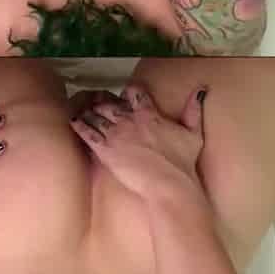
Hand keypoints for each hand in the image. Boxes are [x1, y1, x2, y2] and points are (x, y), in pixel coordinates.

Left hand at [70, 84, 208, 203]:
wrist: (168, 184)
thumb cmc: (182, 162)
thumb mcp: (193, 133)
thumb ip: (194, 110)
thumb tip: (201, 89)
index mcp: (148, 113)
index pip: (133, 92)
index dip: (127, 93)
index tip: (124, 96)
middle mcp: (129, 120)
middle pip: (109, 103)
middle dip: (103, 103)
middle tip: (97, 104)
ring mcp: (115, 133)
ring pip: (95, 115)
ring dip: (88, 112)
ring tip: (82, 111)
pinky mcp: (104, 149)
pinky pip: (87, 133)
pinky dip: (79, 125)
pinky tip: (73, 121)